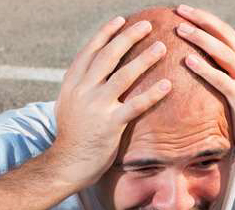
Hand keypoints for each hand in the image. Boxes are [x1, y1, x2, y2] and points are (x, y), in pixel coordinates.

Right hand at [50, 17, 171, 188]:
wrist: (67, 163)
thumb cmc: (71, 137)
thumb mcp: (68, 105)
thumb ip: (80, 87)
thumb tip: (92, 73)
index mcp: (72, 83)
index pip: (91, 51)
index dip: (106, 34)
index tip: (121, 20)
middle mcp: (83, 90)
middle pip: (109, 56)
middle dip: (129, 37)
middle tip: (148, 25)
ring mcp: (97, 106)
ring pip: (124, 75)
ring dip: (144, 58)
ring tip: (162, 47)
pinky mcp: (111, 124)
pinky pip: (136, 105)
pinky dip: (152, 93)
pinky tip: (168, 84)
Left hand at [174, 5, 234, 161]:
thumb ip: (224, 75)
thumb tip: (197, 65)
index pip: (226, 32)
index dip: (206, 19)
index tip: (185, 11)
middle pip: (224, 34)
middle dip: (201, 20)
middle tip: (179, 10)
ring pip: (223, 52)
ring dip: (200, 38)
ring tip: (180, 29)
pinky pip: (221, 79)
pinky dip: (204, 68)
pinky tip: (188, 60)